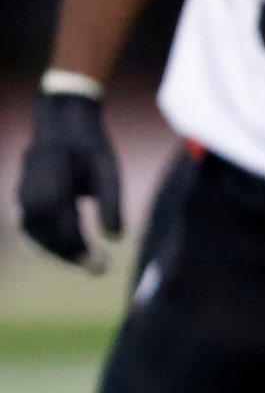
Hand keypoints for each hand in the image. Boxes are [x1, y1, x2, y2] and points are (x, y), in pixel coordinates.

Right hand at [17, 92, 124, 269]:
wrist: (63, 122)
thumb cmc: (90, 147)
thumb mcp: (108, 169)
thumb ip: (112, 203)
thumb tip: (115, 239)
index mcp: (54, 173)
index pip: (61, 220)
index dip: (79, 246)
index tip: (102, 264)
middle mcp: (32, 182)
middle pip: (42, 229)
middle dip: (67, 253)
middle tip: (97, 269)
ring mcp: (22, 189)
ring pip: (31, 230)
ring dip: (55, 251)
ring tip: (85, 263)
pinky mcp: (21, 195)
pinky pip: (28, 225)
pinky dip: (45, 242)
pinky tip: (68, 253)